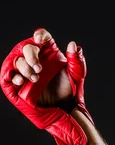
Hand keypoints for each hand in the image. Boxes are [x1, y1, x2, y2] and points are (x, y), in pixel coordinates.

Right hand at [1, 27, 91, 144]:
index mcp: (48, 53)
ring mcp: (25, 72)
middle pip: (26, 48)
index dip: (40, 35)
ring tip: (35, 77)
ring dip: (23, 67)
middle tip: (39, 68)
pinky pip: (8, 78)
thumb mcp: (77, 75)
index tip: (41, 40)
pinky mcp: (17, 86)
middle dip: (30, 55)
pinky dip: (12, 77)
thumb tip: (73, 45)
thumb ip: (76, 60)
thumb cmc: (70, 91)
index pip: (41, 37)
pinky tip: (21, 81)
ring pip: (16, 61)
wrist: (66, 109)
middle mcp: (35, 60)